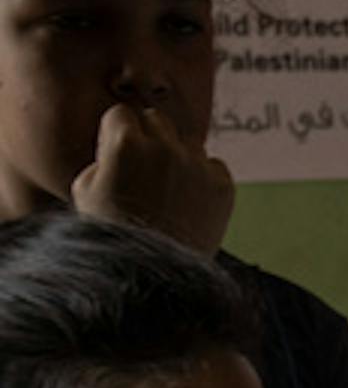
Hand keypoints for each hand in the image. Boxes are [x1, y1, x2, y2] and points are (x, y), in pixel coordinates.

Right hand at [68, 89, 234, 254]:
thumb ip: (105, 155)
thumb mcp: (85, 187)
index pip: (122, 114)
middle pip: (158, 120)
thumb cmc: (110, 231)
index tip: (118, 151)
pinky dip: (203, 178)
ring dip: (178, 156)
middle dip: (149, 137)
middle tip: (143, 167)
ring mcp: (197, 166)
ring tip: (167, 189)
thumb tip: (122, 142)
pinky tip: (189, 201)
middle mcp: (165, 147)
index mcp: (125, 142)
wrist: (150, 273)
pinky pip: (214, 166)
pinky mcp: (223, 186)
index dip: (118, 132)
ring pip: (188, 142)